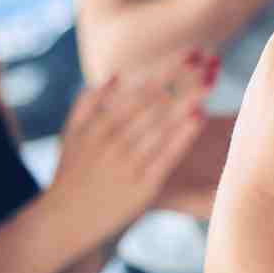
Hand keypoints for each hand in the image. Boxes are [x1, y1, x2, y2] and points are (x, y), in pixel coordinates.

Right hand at [44, 49, 214, 247]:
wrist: (61, 222)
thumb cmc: (71, 175)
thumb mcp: (72, 136)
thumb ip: (89, 102)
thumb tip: (116, 74)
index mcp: (99, 124)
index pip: (140, 88)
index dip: (168, 68)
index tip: (192, 50)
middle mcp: (112, 140)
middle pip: (155, 102)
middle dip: (184, 78)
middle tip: (212, 58)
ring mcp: (127, 164)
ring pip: (161, 125)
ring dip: (187, 100)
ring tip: (211, 81)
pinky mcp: (141, 188)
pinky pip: (165, 156)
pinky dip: (182, 136)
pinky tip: (199, 118)